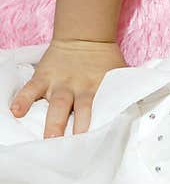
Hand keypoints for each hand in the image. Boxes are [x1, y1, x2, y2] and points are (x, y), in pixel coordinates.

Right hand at [9, 39, 126, 137]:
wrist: (85, 36)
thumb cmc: (103, 60)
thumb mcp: (119, 73)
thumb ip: (125, 91)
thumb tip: (139, 109)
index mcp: (100, 88)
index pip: (102, 109)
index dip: (100, 126)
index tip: (100, 143)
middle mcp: (80, 87)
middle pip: (79, 109)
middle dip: (76, 128)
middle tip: (74, 146)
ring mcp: (60, 82)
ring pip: (57, 103)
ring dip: (53, 121)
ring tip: (50, 138)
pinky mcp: (43, 76)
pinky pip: (30, 89)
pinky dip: (22, 100)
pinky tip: (17, 112)